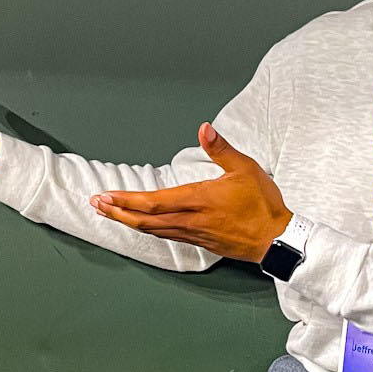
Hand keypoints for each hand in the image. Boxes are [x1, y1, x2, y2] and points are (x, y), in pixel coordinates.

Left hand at [90, 123, 290, 262]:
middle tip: (96, 205)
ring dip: (128, 221)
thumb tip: (204, 129)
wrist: (276, 239)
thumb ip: (221, 149)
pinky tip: (141, 225)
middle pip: (145, 220)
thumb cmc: (263, 205)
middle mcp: (192, 219)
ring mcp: (194, 233)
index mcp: (200, 199)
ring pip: (153, 230)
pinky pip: (166, 236)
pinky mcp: (200, 242)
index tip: (106, 196)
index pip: (154, 202)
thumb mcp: (245, 169)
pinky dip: (148, 229)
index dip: (127, 200)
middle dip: (117, 212)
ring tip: (110, 213)